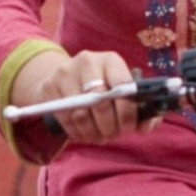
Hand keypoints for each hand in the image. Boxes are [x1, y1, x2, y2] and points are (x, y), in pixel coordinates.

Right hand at [10, 48, 156, 143]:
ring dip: (94, 133)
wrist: (64, 75)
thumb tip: (147, 126)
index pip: (123, 86)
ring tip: (101, 136)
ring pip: (81, 114)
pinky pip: (64, 119)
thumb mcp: (122, 91)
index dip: (128, 111)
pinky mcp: (49, 87)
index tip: (129, 125)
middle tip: (114, 134)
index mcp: (111, 60)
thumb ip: (141, 110)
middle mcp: (87, 62)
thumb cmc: (102, 87)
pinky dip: (77, 133)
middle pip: (100, 103)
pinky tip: (85, 134)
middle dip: (111, 126)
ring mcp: (65, 73)